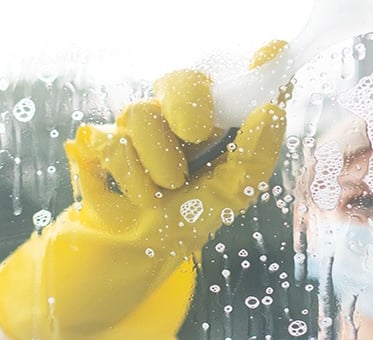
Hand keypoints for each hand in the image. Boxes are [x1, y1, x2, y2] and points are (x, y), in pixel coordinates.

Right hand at [0, 41, 289, 339]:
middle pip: (180, 80)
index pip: (235, 82)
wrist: (136, 253)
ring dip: (158, 164)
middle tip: (196, 133)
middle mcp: (174, 114)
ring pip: (140, 114)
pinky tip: (135, 195)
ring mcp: (135, 125)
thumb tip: (271, 110)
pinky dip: (129, 177)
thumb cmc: (187, 217)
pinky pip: (111, 143)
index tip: (275, 52)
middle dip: (188, 105)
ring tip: (165, 189)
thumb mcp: (231, 194)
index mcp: (213, 120)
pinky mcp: (97, 141)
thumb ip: (255, 154)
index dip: (257, 65)